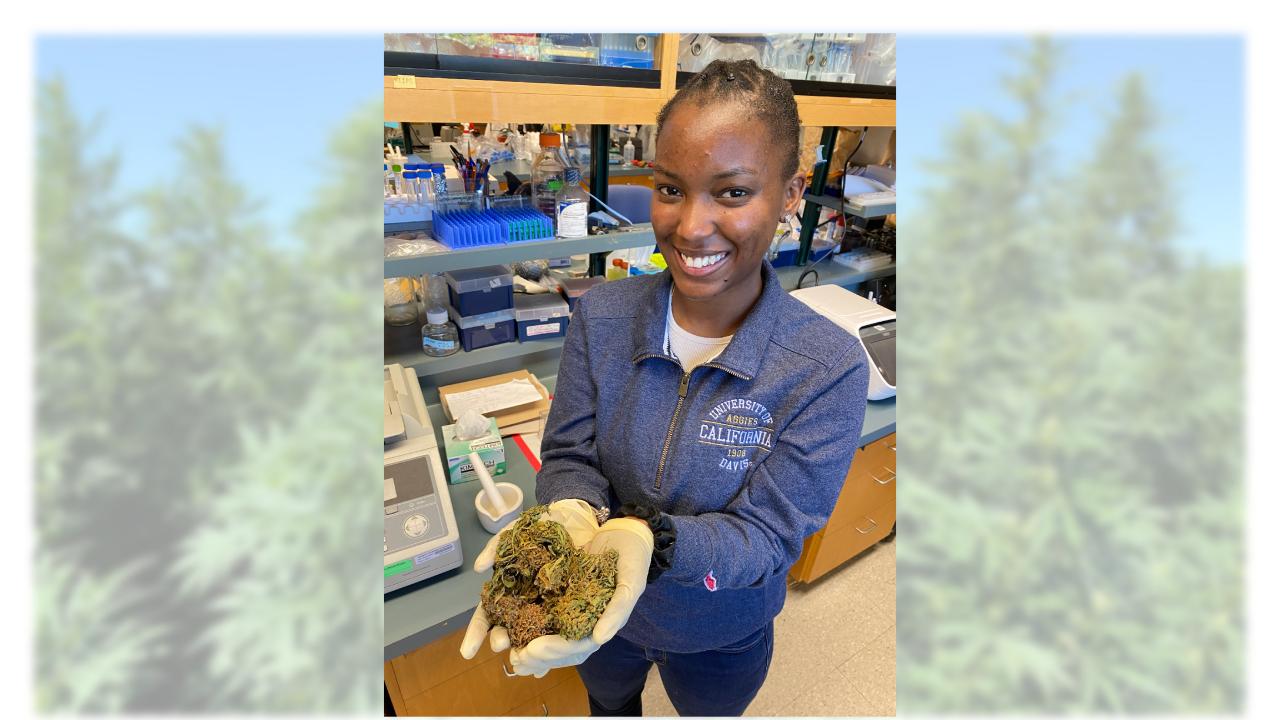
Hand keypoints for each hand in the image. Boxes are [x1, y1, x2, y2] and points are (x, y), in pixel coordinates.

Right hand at [459, 499, 598, 660]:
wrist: (576, 518)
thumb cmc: (542, 527)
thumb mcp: (516, 531)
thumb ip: (497, 546)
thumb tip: (479, 568)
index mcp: (507, 590)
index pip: (487, 616)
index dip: (477, 633)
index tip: (467, 652)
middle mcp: (523, 603)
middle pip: (507, 629)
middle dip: (502, 639)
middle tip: (502, 644)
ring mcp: (546, 607)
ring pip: (531, 637)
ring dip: (526, 652)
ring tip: (523, 661)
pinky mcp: (569, 608)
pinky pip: (560, 633)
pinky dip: (552, 652)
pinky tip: (547, 667)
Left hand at [507, 517, 653, 676]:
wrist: (626, 533)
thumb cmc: (632, 558)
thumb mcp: (632, 580)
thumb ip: (618, 608)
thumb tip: (600, 639)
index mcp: (601, 623)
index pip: (577, 646)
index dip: (555, 650)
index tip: (532, 649)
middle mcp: (585, 622)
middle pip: (560, 649)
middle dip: (538, 656)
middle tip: (516, 658)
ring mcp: (573, 610)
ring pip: (551, 638)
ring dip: (531, 651)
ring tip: (510, 655)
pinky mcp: (561, 596)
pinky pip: (544, 617)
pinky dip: (529, 629)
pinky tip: (513, 637)